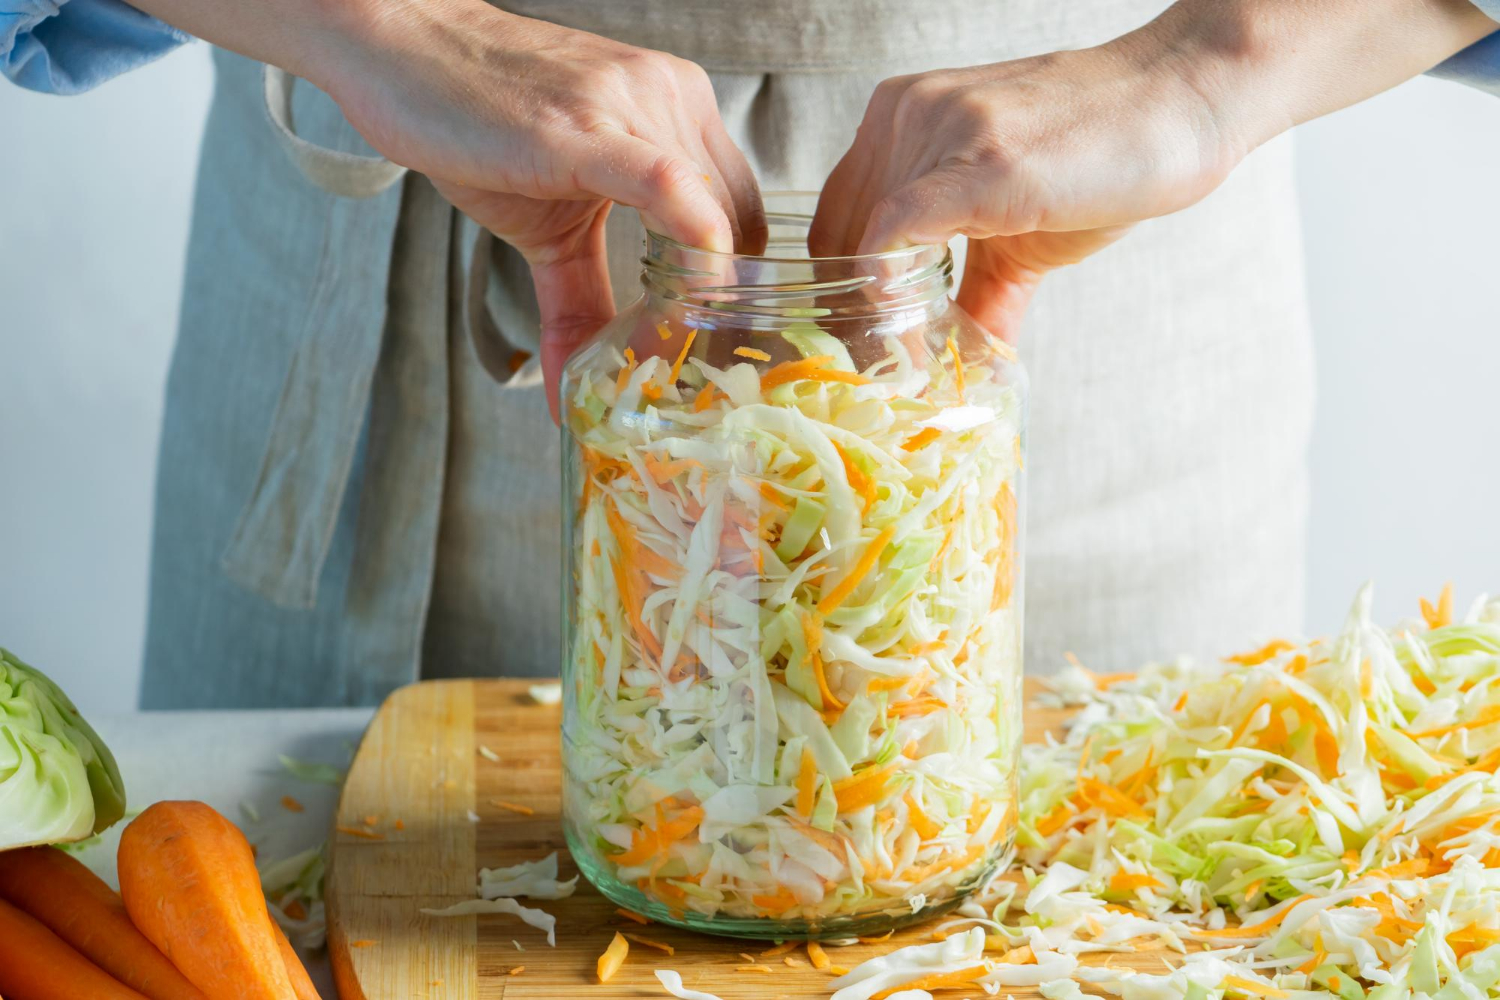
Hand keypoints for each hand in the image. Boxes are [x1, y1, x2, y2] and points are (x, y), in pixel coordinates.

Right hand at [314, 0, 765, 417]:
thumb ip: (579, 305)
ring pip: (710, 216)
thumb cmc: (479, 123)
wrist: (401, 49)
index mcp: (679, 112)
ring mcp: (632, 106)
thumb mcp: (548, 226)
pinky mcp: (583, 128)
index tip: (709, 343)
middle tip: (683, 364)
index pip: (744, 214)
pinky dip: (692, 244)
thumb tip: (569, 397)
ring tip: (654, 349)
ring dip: (695, 299)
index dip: (737, 289)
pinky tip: (690, 298)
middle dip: (720, 305)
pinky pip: (666, 183)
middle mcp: (670, 98)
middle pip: (738, 224)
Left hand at [809, 37, 1232, 341]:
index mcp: (900, 118)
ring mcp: (938, 130)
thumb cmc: (1104, 155)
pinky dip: (895, 298)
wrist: (1183, 101)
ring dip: (882, 322)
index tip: (869, 350)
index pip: (834, 218)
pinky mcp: (978, 162)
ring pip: (863, 244)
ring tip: (915, 367)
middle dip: (857, 317)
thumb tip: (956, 366)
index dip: (842, 295)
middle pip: (837, 237)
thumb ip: (972, 292)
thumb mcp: (1016, 231)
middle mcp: (905, 113)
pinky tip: (921, 339)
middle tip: (886, 373)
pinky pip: (895, 234)